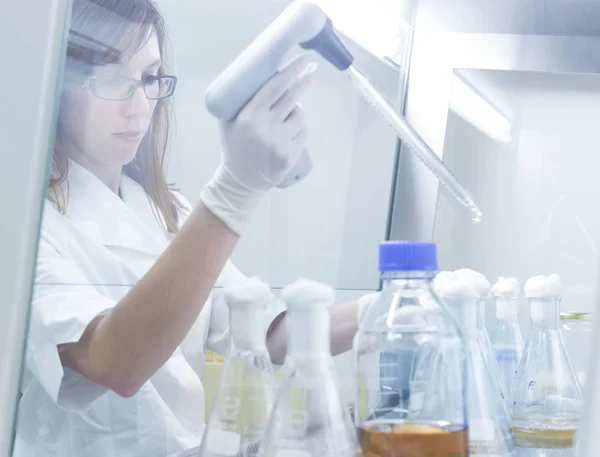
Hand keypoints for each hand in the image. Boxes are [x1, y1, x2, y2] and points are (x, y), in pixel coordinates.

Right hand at [201, 55, 317, 234]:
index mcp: (249, 116)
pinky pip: (302, 133)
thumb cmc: (234, 146)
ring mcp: (279, 143)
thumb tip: (257, 74)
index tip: (302, 61)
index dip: (291, 72)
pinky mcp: (290, 156)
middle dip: (304, 81)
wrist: (240, 181)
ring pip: (299, 116)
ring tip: (285, 118)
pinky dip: (299, 129)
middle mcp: (265, 128)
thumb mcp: (228, 121)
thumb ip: (239, 101)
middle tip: (311, 69)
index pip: (275, 88)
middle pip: (292, 98)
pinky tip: (289, 132)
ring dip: (296, 111)